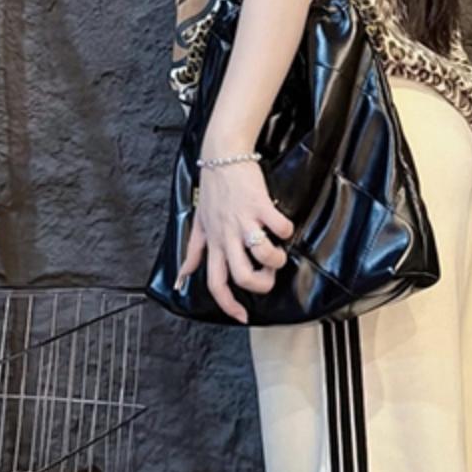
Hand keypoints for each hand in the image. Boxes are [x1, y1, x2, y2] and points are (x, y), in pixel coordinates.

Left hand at [174, 160, 294, 323]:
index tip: (242, 316)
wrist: (223, 155)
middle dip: (262, 284)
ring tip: (278, 251)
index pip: (215, 282)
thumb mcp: (199, 223)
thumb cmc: (213, 190)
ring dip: (277, 260)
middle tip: (268, 276)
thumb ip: (194, 251)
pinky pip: (280, 227)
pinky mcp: (260, 205)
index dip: (228, 304)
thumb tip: (183, 274)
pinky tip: (283, 225)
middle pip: (243, 276)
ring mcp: (243, 221)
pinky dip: (287, 230)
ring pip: (264, 255)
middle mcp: (226, 236)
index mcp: (213, 243)